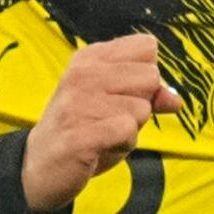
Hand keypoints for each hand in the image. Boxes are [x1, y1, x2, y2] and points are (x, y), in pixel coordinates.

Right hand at [22, 32, 182, 213]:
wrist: (39, 167)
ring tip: (103, 134)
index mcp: (90, 58)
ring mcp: (79, 102)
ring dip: (131, 129)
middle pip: (151, 76)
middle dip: (142, 104)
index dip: (146, 76)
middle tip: (111, 119)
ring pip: (142, 108)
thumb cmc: (83, 129)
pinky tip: (101, 147)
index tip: (124, 93)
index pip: (146, 47)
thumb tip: (175, 100)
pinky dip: (123, 145)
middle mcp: (83, 74)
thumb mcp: (116, 104)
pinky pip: (128, 131)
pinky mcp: (81, 133)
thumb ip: (147, 94)